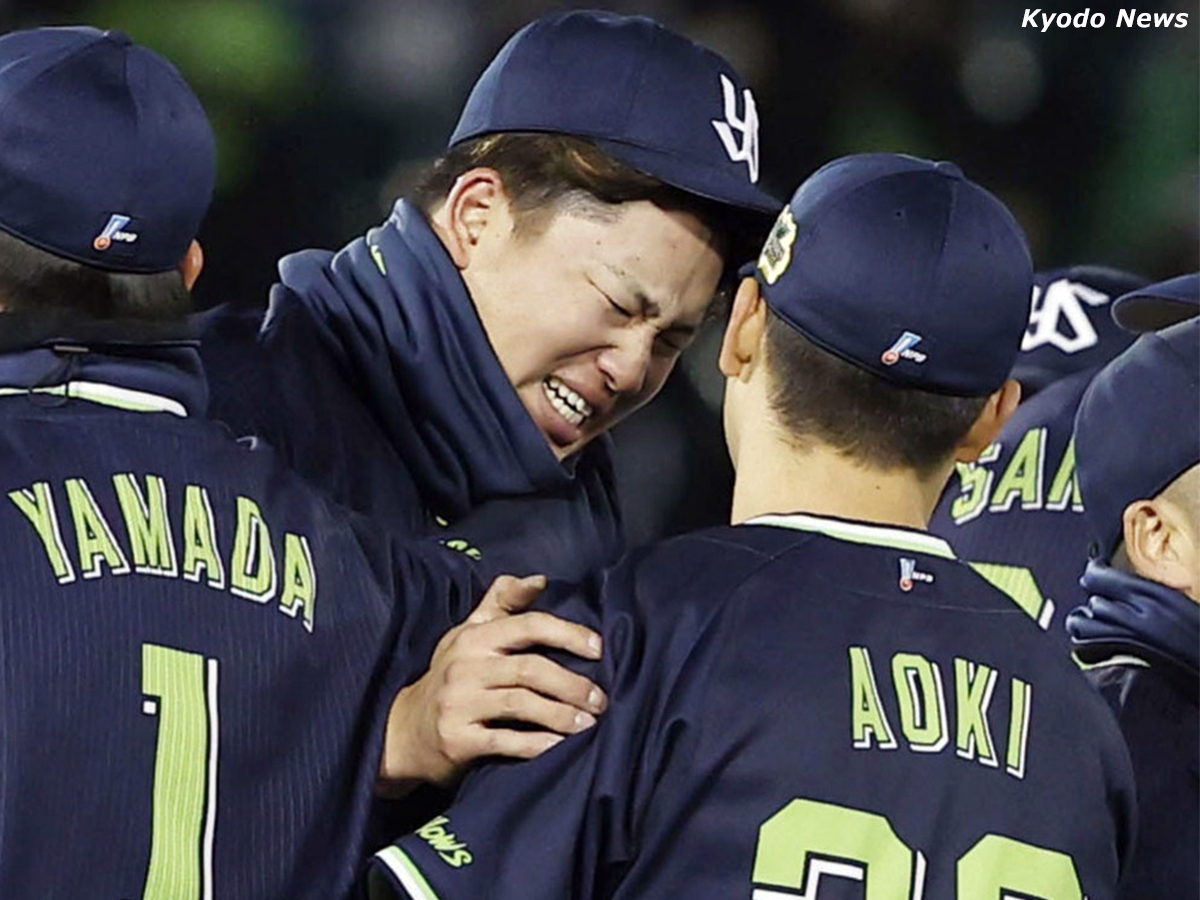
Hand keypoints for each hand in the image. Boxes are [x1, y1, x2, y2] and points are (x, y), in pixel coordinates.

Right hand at [378, 574, 606, 793]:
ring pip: (522, 704)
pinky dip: (537, 745)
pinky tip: (559, 747)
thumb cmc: (450, 676)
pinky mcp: (457, 739)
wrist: (404, 730)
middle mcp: (465, 666)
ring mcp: (459, 703)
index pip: (528, 625)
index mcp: (475, 637)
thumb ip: (503, 603)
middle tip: (601, 700)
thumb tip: (541, 579)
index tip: (599, 649)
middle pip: (530, 668)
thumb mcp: (469, 633)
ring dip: (562, 715)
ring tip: (588, 724)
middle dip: (572, 684)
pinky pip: (506, 742)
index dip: (567, 634)